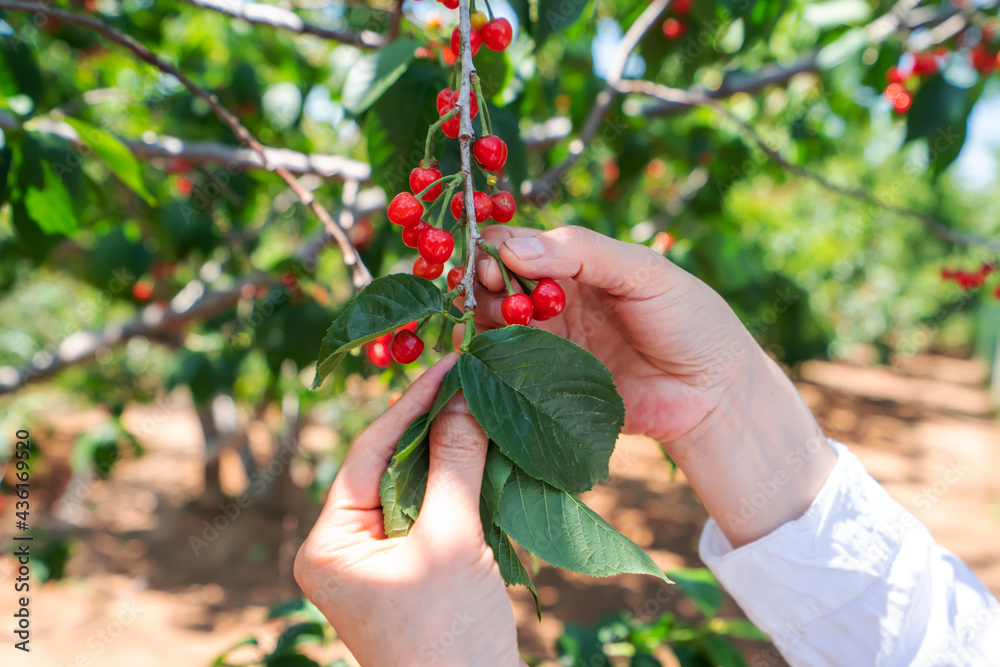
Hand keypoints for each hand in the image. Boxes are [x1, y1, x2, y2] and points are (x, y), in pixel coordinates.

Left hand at [294, 355, 520, 665]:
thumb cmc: (450, 637)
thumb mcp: (452, 541)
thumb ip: (455, 464)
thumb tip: (463, 395)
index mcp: (328, 543)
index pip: (369, 452)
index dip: (412, 403)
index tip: (449, 362)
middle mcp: (344, 547)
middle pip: (389, 464)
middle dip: (431, 423)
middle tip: (469, 376)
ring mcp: (379, 559)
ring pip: (415, 484)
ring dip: (450, 449)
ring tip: (481, 402)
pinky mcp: (413, 567)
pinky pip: (433, 509)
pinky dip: (461, 482)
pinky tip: (487, 450)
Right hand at [471, 225, 753, 443]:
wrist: (712, 392)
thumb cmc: (688, 319)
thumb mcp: (642, 270)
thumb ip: (582, 252)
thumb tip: (512, 248)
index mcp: (574, 263)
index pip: (516, 244)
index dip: (494, 248)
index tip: (490, 259)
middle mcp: (553, 299)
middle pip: (493, 283)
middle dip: (484, 283)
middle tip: (497, 292)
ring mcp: (547, 343)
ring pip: (492, 324)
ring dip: (485, 320)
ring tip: (508, 323)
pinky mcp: (545, 385)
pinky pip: (505, 370)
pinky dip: (488, 361)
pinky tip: (490, 357)